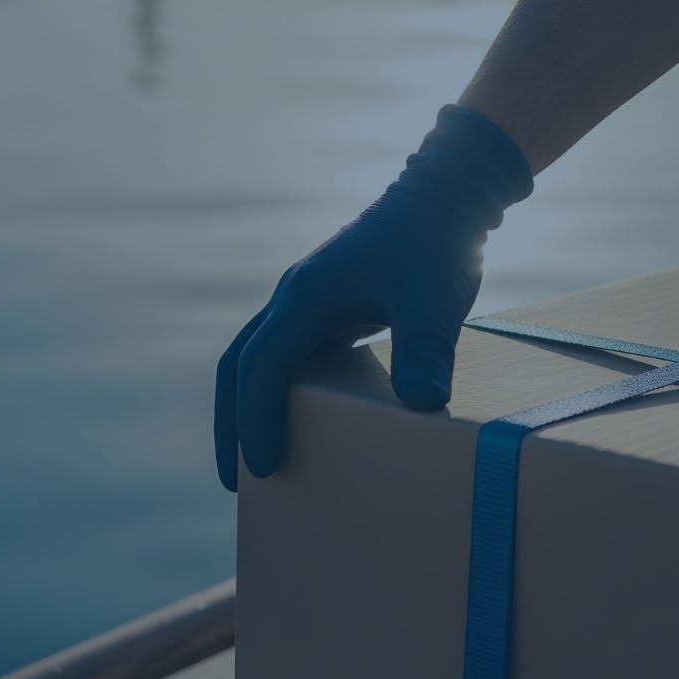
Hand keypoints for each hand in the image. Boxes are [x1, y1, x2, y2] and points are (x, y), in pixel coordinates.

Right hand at [214, 104, 532, 491]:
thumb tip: (424, 406)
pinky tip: (302, 420)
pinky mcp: (328, 306)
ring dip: (248, 407)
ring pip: (257, 359)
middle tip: (234, 483)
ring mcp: (307, 301)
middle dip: (232, 424)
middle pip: (238, 366)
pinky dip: (279, 391)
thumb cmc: (437, 245)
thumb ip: (426, 352)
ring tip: (257, 459)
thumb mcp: (435, 302)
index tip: (262, 466)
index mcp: (304, 298)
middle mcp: (293, 300)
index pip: (260, 367)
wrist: (446, 195)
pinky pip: (287, 355)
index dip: (255, 417)